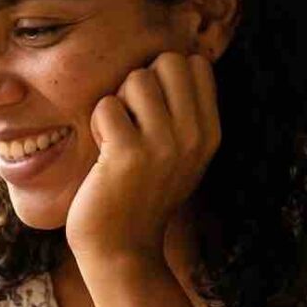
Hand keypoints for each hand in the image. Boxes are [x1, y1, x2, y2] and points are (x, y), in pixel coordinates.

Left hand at [66, 51, 220, 273]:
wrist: (122, 248)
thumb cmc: (142, 195)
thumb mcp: (181, 155)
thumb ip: (184, 112)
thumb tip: (179, 58)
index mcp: (210, 132)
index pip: (196, 64)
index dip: (165, 76)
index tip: (152, 110)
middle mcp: (194, 136)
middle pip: (169, 61)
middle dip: (141, 81)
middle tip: (131, 119)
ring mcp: (164, 145)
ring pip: (136, 79)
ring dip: (116, 103)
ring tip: (116, 137)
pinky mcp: (129, 155)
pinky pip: (106, 105)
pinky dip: (97, 123)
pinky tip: (102, 152)